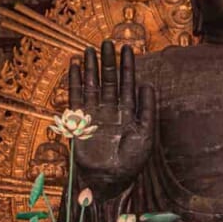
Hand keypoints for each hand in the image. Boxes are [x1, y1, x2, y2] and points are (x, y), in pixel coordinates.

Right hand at [68, 42, 154, 193]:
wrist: (108, 179)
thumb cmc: (130, 162)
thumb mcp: (145, 134)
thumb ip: (146, 109)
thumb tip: (148, 84)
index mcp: (129, 112)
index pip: (128, 83)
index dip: (128, 66)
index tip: (128, 48)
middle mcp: (111, 110)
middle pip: (109, 80)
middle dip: (109, 61)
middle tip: (108, 42)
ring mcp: (95, 113)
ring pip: (92, 84)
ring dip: (91, 67)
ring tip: (90, 49)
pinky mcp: (80, 120)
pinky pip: (77, 96)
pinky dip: (75, 81)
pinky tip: (75, 66)